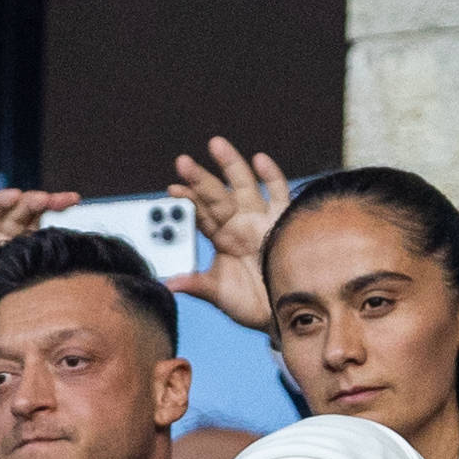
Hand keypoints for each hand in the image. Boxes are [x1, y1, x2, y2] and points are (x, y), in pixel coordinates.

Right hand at [0, 188, 81, 365]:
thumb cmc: (12, 314)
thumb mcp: (41, 298)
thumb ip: (59, 286)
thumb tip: (97, 287)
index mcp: (32, 249)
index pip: (48, 223)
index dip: (61, 210)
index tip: (77, 202)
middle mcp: (14, 239)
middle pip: (33, 212)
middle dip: (50, 201)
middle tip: (68, 200)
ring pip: (14, 211)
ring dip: (29, 200)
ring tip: (43, 198)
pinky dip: (0, 202)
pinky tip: (13, 196)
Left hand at [167, 137, 291, 330]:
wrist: (288, 314)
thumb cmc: (252, 305)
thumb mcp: (222, 296)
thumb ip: (198, 286)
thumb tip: (170, 284)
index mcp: (222, 240)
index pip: (200, 215)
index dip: (186, 202)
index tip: (171, 190)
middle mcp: (240, 224)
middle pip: (217, 196)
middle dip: (200, 179)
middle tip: (183, 162)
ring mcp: (262, 220)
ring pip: (245, 187)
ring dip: (231, 165)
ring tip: (215, 144)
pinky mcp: (285, 221)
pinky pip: (279, 194)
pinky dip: (272, 176)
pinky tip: (260, 159)